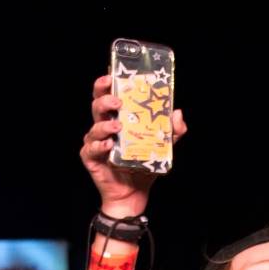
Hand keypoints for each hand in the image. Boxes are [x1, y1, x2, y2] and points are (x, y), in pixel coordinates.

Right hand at [79, 76, 188, 219]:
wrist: (134, 194)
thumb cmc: (143, 166)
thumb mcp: (163, 146)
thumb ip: (172, 131)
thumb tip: (178, 113)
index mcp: (118, 118)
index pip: (110, 95)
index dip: (108, 84)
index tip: (112, 74)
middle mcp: (104, 126)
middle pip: (97, 105)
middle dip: (104, 98)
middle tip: (117, 100)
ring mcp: (96, 142)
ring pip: (94, 126)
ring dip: (105, 124)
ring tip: (117, 127)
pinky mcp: (91, 157)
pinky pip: (92, 149)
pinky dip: (100, 146)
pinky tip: (109, 145)